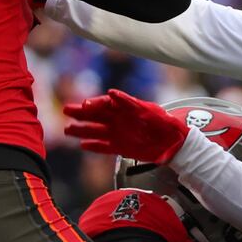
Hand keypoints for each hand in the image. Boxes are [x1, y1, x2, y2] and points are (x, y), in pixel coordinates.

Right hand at [63, 90, 187, 161]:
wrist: (175, 143)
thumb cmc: (164, 123)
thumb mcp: (148, 110)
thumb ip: (129, 102)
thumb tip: (111, 93)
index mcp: (125, 108)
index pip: (105, 104)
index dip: (94, 104)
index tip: (84, 105)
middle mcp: (119, 120)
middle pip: (96, 116)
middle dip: (81, 113)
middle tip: (66, 111)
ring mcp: (119, 134)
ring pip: (96, 131)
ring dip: (82, 131)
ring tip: (67, 130)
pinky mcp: (121, 148)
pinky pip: (104, 147)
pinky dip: (94, 146)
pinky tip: (82, 146)